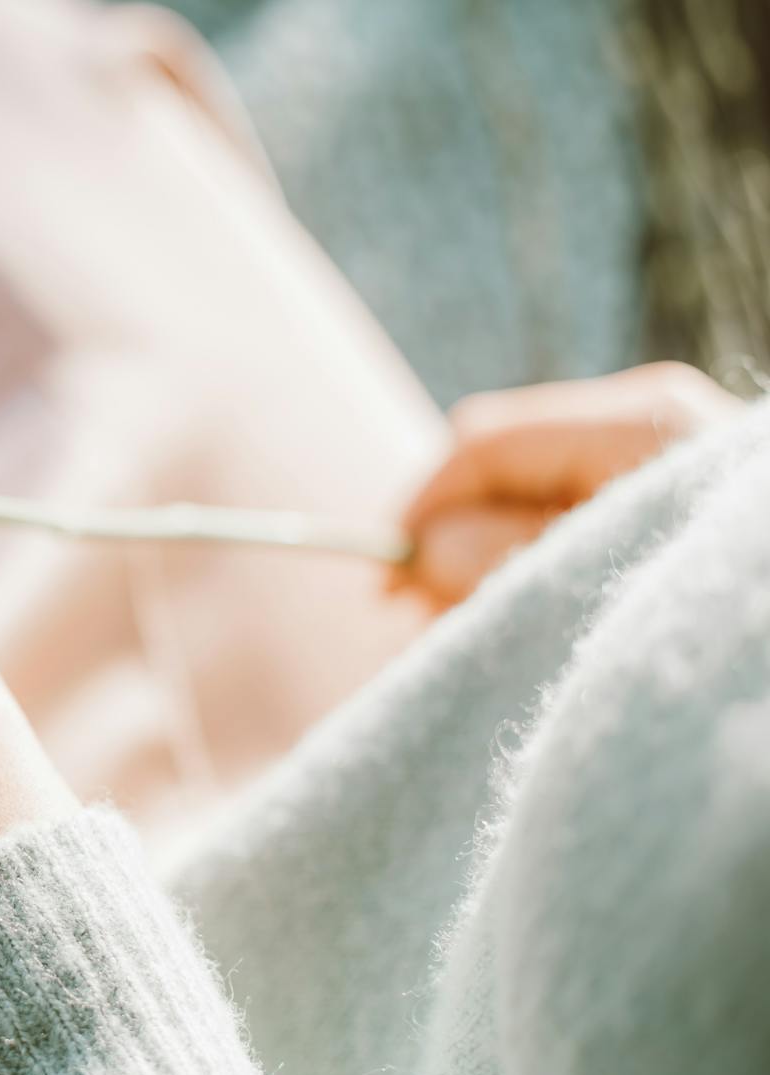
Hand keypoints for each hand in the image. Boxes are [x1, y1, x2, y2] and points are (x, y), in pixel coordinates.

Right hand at [395, 362, 741, 605]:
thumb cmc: (725, 611)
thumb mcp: (592, 593)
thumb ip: (496, 562)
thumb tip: (423, 548)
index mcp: (637, 423)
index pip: (482, 441)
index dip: (420, 509)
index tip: (386, 586)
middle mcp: (657, 415)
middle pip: (503, 454)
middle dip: (456, 530)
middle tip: (432, 616)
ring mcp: (675, 446)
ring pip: (537, 479)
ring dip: (496, 548)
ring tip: (487, 621)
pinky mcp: (682, 487)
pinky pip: (579, 499)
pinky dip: (543, 550)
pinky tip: (541, 603)